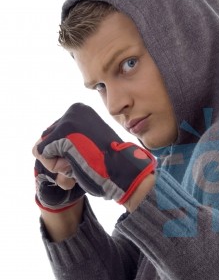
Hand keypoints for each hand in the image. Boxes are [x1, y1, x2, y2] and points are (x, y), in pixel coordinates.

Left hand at [35, 103, 155, 204]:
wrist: (123, 169)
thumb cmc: (107, 163)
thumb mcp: (86, 147)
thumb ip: (66, 144)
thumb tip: (35, 149)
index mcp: (82, 112)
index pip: (56, 133)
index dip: (66, 151)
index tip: (87, 154)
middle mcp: (75, 109)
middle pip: (47, 138)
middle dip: (60, 155)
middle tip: (83, 160)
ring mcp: (69, 118)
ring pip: (44, 146)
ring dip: (58, 161)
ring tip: (80, 162)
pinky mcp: (63, 131)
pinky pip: (42, 152)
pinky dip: (54, 165)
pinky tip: (74, 164)